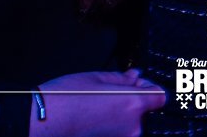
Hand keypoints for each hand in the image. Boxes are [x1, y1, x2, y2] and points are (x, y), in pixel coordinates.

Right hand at [29, 69, 164, 136]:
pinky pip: (120, 132)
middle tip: (111, 92)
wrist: (45, 121)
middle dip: (133, 99)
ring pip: (131, 123)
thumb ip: (123, 78)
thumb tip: (135, 76)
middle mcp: (133, 126)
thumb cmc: (68, 97)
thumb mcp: (97, 78)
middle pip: (145, 110)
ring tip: (98, 106)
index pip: (161, 96)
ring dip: (122, 114)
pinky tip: (95, 117)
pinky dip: (113, 125)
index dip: (149, 87)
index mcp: (134, 103)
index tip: (137, 82)